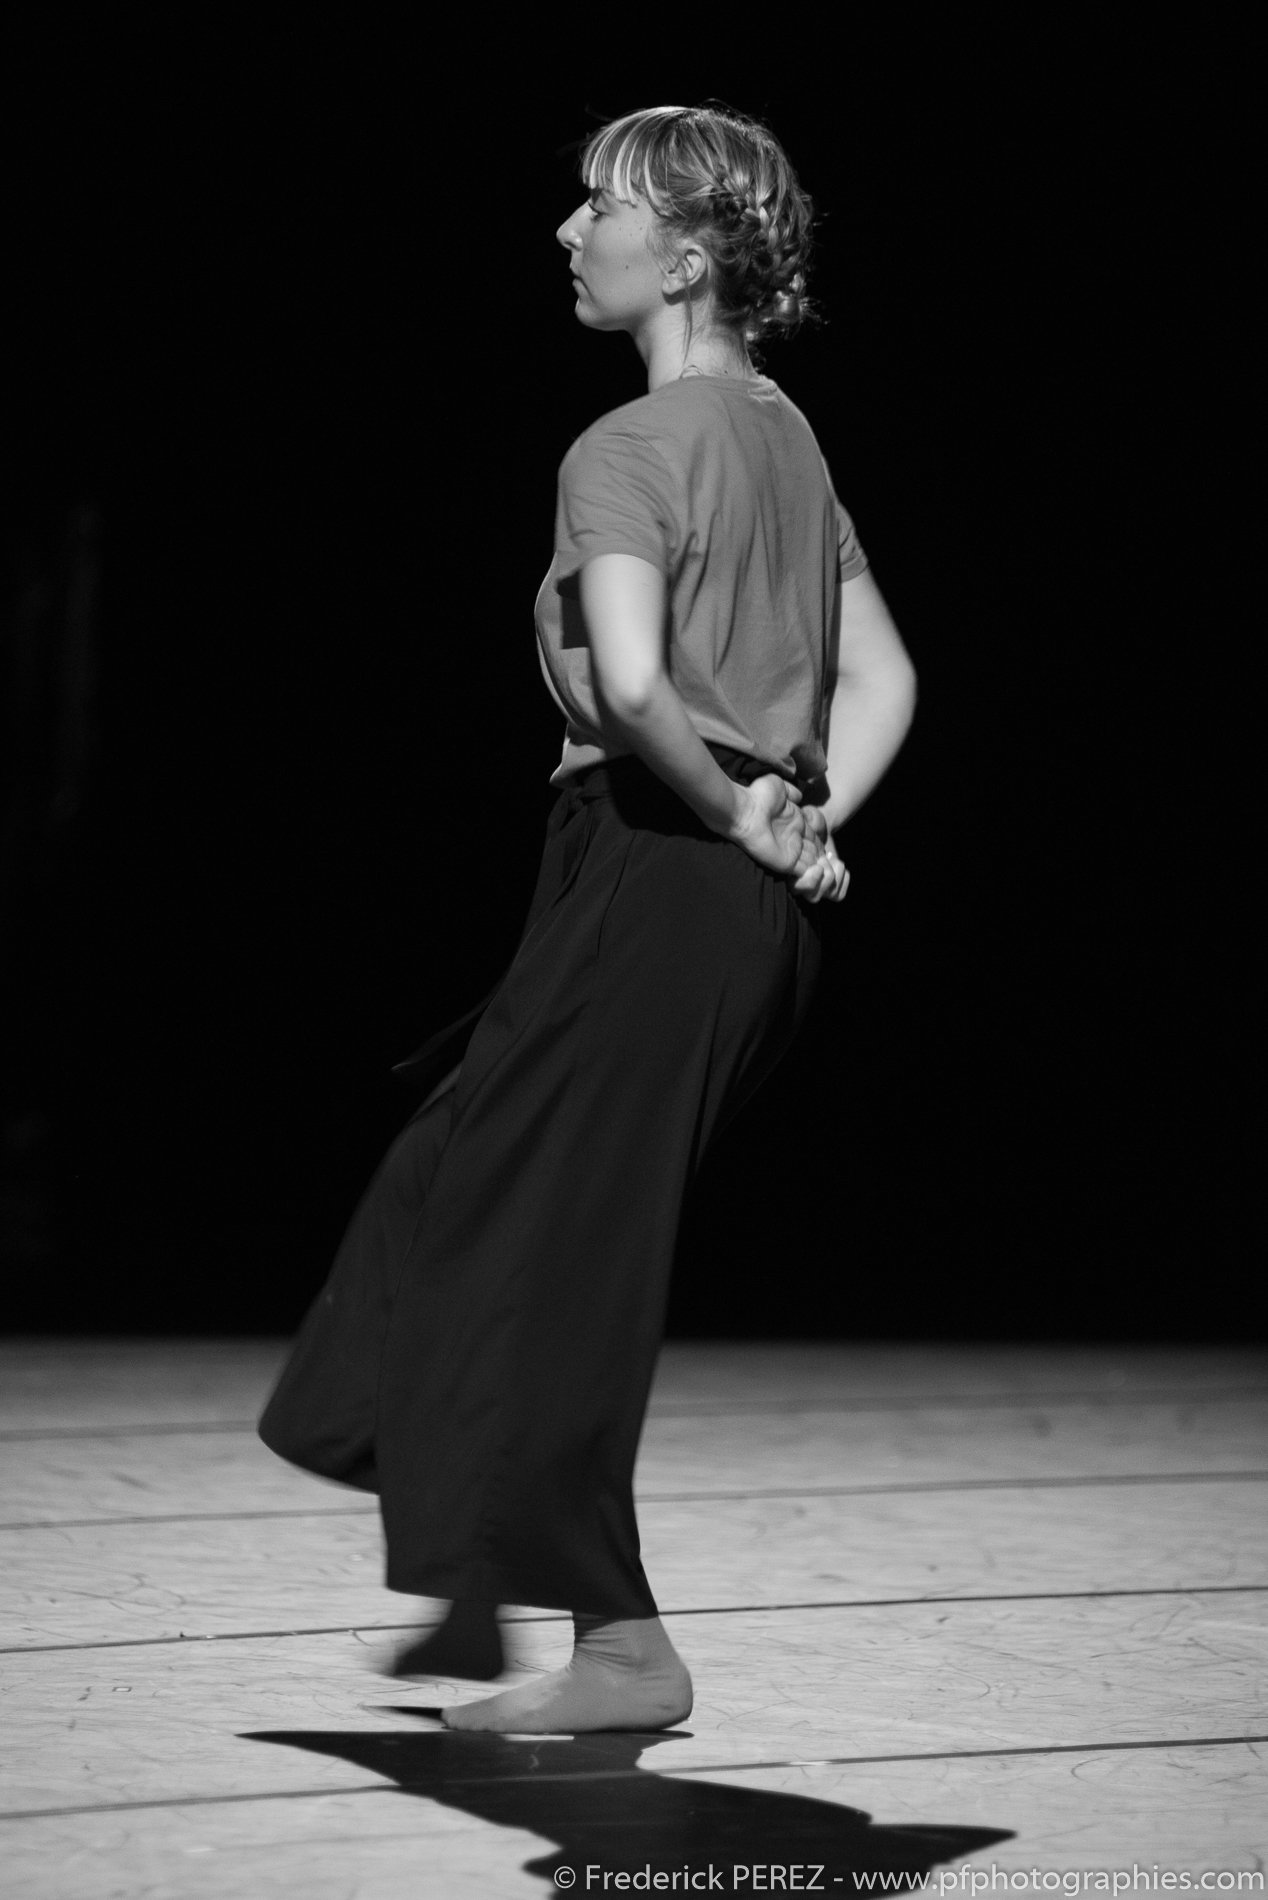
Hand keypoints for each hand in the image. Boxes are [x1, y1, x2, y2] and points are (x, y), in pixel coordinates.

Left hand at [729, 775, 847, 901]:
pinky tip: (824, 872)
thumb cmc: (757, 796)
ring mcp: (789, 852)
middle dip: (824, 856)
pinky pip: (805, 872)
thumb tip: (800, 796)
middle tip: (834, 863)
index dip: (822, 841)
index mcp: (793, 822)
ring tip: (834, 871)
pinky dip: (815, 875)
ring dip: (823, 867)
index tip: (830, 847)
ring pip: (812, 863)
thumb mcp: (778, 786)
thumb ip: (791, 791)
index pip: (813, 835)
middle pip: (814, 851)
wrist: (743, 809)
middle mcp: (792, 838)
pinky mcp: (786, 863)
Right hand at [791, 804, 850, 903]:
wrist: (819, 827)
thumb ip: (803, 818)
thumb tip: (806, 816)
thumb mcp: (804, 816)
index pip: (796, 888)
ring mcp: (816, 888)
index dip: (809, 879)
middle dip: (825, 877)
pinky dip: (843, 877)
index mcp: (788, 871)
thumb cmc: (808, 821)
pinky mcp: (830, 889)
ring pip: (829, 895)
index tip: (819, 865)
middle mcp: (800, 884)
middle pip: (814, 897)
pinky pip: (839, 894)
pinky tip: (837, 863)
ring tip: (831, 857)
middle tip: (825, 859)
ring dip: (835, 874)